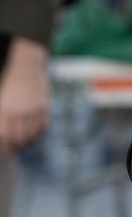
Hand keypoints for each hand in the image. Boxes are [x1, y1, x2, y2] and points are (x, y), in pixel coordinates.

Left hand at [0, 37, 50, 152]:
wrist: (26, 66)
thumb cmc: (8, 81)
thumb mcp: (0, 99)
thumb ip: (2, 116)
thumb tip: (4, 132)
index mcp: (4, 111)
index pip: (4, 137)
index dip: (5, 147)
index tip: (5, 149)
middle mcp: (19, 112)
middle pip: (18, 138)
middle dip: (15, 147)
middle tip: (13, 148)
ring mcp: (33, 110)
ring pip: (31, 134)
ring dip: (27, 141)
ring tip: (24, 143)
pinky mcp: (44, 107)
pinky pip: (43, 126)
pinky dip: (39, 133)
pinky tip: (34, 134)